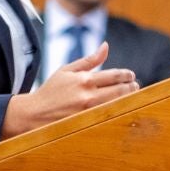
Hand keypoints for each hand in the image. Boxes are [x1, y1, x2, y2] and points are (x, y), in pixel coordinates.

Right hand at [1, 41, 138, 137]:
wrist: (34, 114)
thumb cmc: (51, 90)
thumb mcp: (67, 70)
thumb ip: (89, 60)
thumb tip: (106, 46)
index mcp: (84, 79)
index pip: (115, 75)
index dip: (127, 75)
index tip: (131, 76)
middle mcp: (88, 96)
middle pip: (120, 91)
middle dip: (131, 87)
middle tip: (135, 86)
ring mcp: (89, 112)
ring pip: (118, 105)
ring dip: (128, 99)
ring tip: (131, 95)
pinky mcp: (87, 124)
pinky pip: (109, 117)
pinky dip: (118, 112)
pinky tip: (122, 109)